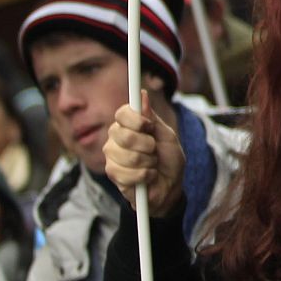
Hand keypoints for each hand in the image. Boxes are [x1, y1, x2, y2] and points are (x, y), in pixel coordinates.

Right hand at [104, 93, 185, 218]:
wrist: (169, 186)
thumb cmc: (168, 159)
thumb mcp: (167, 135)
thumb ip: (152, 118)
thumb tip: (142, 95)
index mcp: (129, 124)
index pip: (122, 113)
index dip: (137, 120)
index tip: (150, 127)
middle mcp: (116, 138)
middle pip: (124, 135)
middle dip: (147, 144)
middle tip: (154, 150)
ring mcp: (112, 156)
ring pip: (127, 155)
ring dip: (148, 162)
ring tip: (152, 165)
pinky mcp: (112, 174)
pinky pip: (127, 173)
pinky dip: (145, 175)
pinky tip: (147, 176)